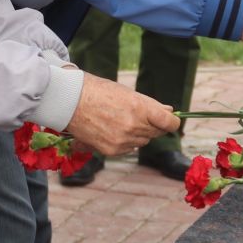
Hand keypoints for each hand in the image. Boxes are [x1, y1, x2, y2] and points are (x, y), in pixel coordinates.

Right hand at [62, 71, 179, 157]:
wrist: (70, 102)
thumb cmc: (99, 92)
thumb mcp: (128, 93)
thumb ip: (151, 105)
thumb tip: (170, 112)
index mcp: (140, 108)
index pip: (169, 123)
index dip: (172, 122)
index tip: (170, 120)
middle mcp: (134, 126)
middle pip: (156, 132)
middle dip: (152, 124)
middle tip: (137, 114)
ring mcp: (123, 140)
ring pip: (143, 141)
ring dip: (138, 133)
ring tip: (119, 119)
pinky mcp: (112, 151)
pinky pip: (129, 148)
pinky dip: (125, 141)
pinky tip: (112, 129)